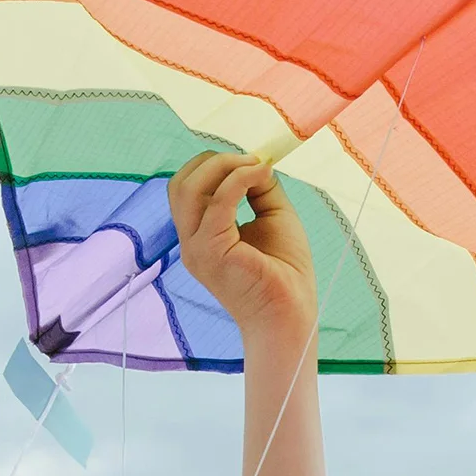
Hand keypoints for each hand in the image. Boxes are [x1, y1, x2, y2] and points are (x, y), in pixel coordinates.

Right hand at [168, 152, 316, 338]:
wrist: (292, 316)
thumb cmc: (287, 275)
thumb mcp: (274, 218)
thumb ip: (260, 189)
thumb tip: (256, 160)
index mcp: (201, 236)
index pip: (189, 189)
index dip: (214, 167)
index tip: (249, 161)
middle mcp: (191, 242)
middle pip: (183, 183)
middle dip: (215, 162)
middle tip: (251, 159)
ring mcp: (196, 248)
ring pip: (190, 188)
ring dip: (222, 166)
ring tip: (255, 164)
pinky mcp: (211, 251)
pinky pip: (217, 202)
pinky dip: (238, 180)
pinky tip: (259, 173)